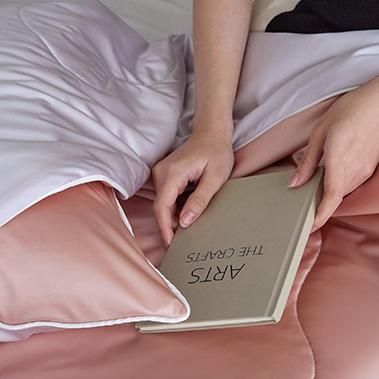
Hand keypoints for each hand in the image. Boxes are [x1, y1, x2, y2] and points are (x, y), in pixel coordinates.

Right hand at [152, 130, 234, 246]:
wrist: (211, 134)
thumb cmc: (217, 152)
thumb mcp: (215, 178)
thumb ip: (200, 200)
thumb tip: (185, 222)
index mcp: (173, 173)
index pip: (162, 207)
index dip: (165, 229)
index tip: (171, 245)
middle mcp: (161, 172)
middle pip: (161, 207)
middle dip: (169, 227)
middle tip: (182, 244)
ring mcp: (160, 173)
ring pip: (163, 203)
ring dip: (173, 218)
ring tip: (187, 231)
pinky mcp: (164, 175)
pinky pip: (166, 197)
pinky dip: (174, 208)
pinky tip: (186, 214)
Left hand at [287, 82, 378, 229]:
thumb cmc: (351, 110)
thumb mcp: (320, 132)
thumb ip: (308, 161)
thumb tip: (294, 183)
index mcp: (339, 161)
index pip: (331, 198)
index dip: (320, 215)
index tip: (310, 225)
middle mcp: (354, 171)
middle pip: (334, 197)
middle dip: (320, 201)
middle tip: (302, 197)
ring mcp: (365, 171)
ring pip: (343, 191)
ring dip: (330, 191)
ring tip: (316, 179)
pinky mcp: (370, 168)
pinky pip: (351, 182)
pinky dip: (339, 182)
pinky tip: (333, 168)